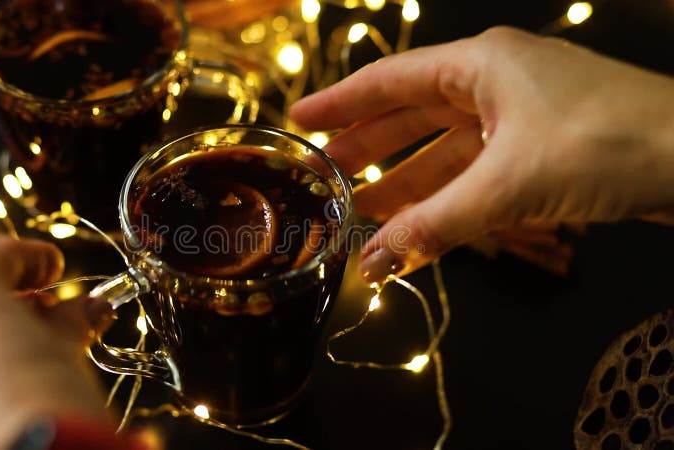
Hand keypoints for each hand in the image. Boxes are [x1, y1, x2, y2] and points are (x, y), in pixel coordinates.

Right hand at [290, 26, 673, 281]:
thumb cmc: (602, 147)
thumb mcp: (505, 187)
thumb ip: (432, 226)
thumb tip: (372, 265)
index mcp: (479, 65)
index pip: (388, 81)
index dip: (339, 104)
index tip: (299, 122)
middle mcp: (496, 80)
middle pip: (413, 113)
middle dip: (370, 148)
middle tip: (326, 174)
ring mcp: (522, 113)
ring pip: (447, 147)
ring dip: (408, 181)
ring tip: (364, 212)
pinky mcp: (544, 146)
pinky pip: (478, 169)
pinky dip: (449, 196)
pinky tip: (423, 223)